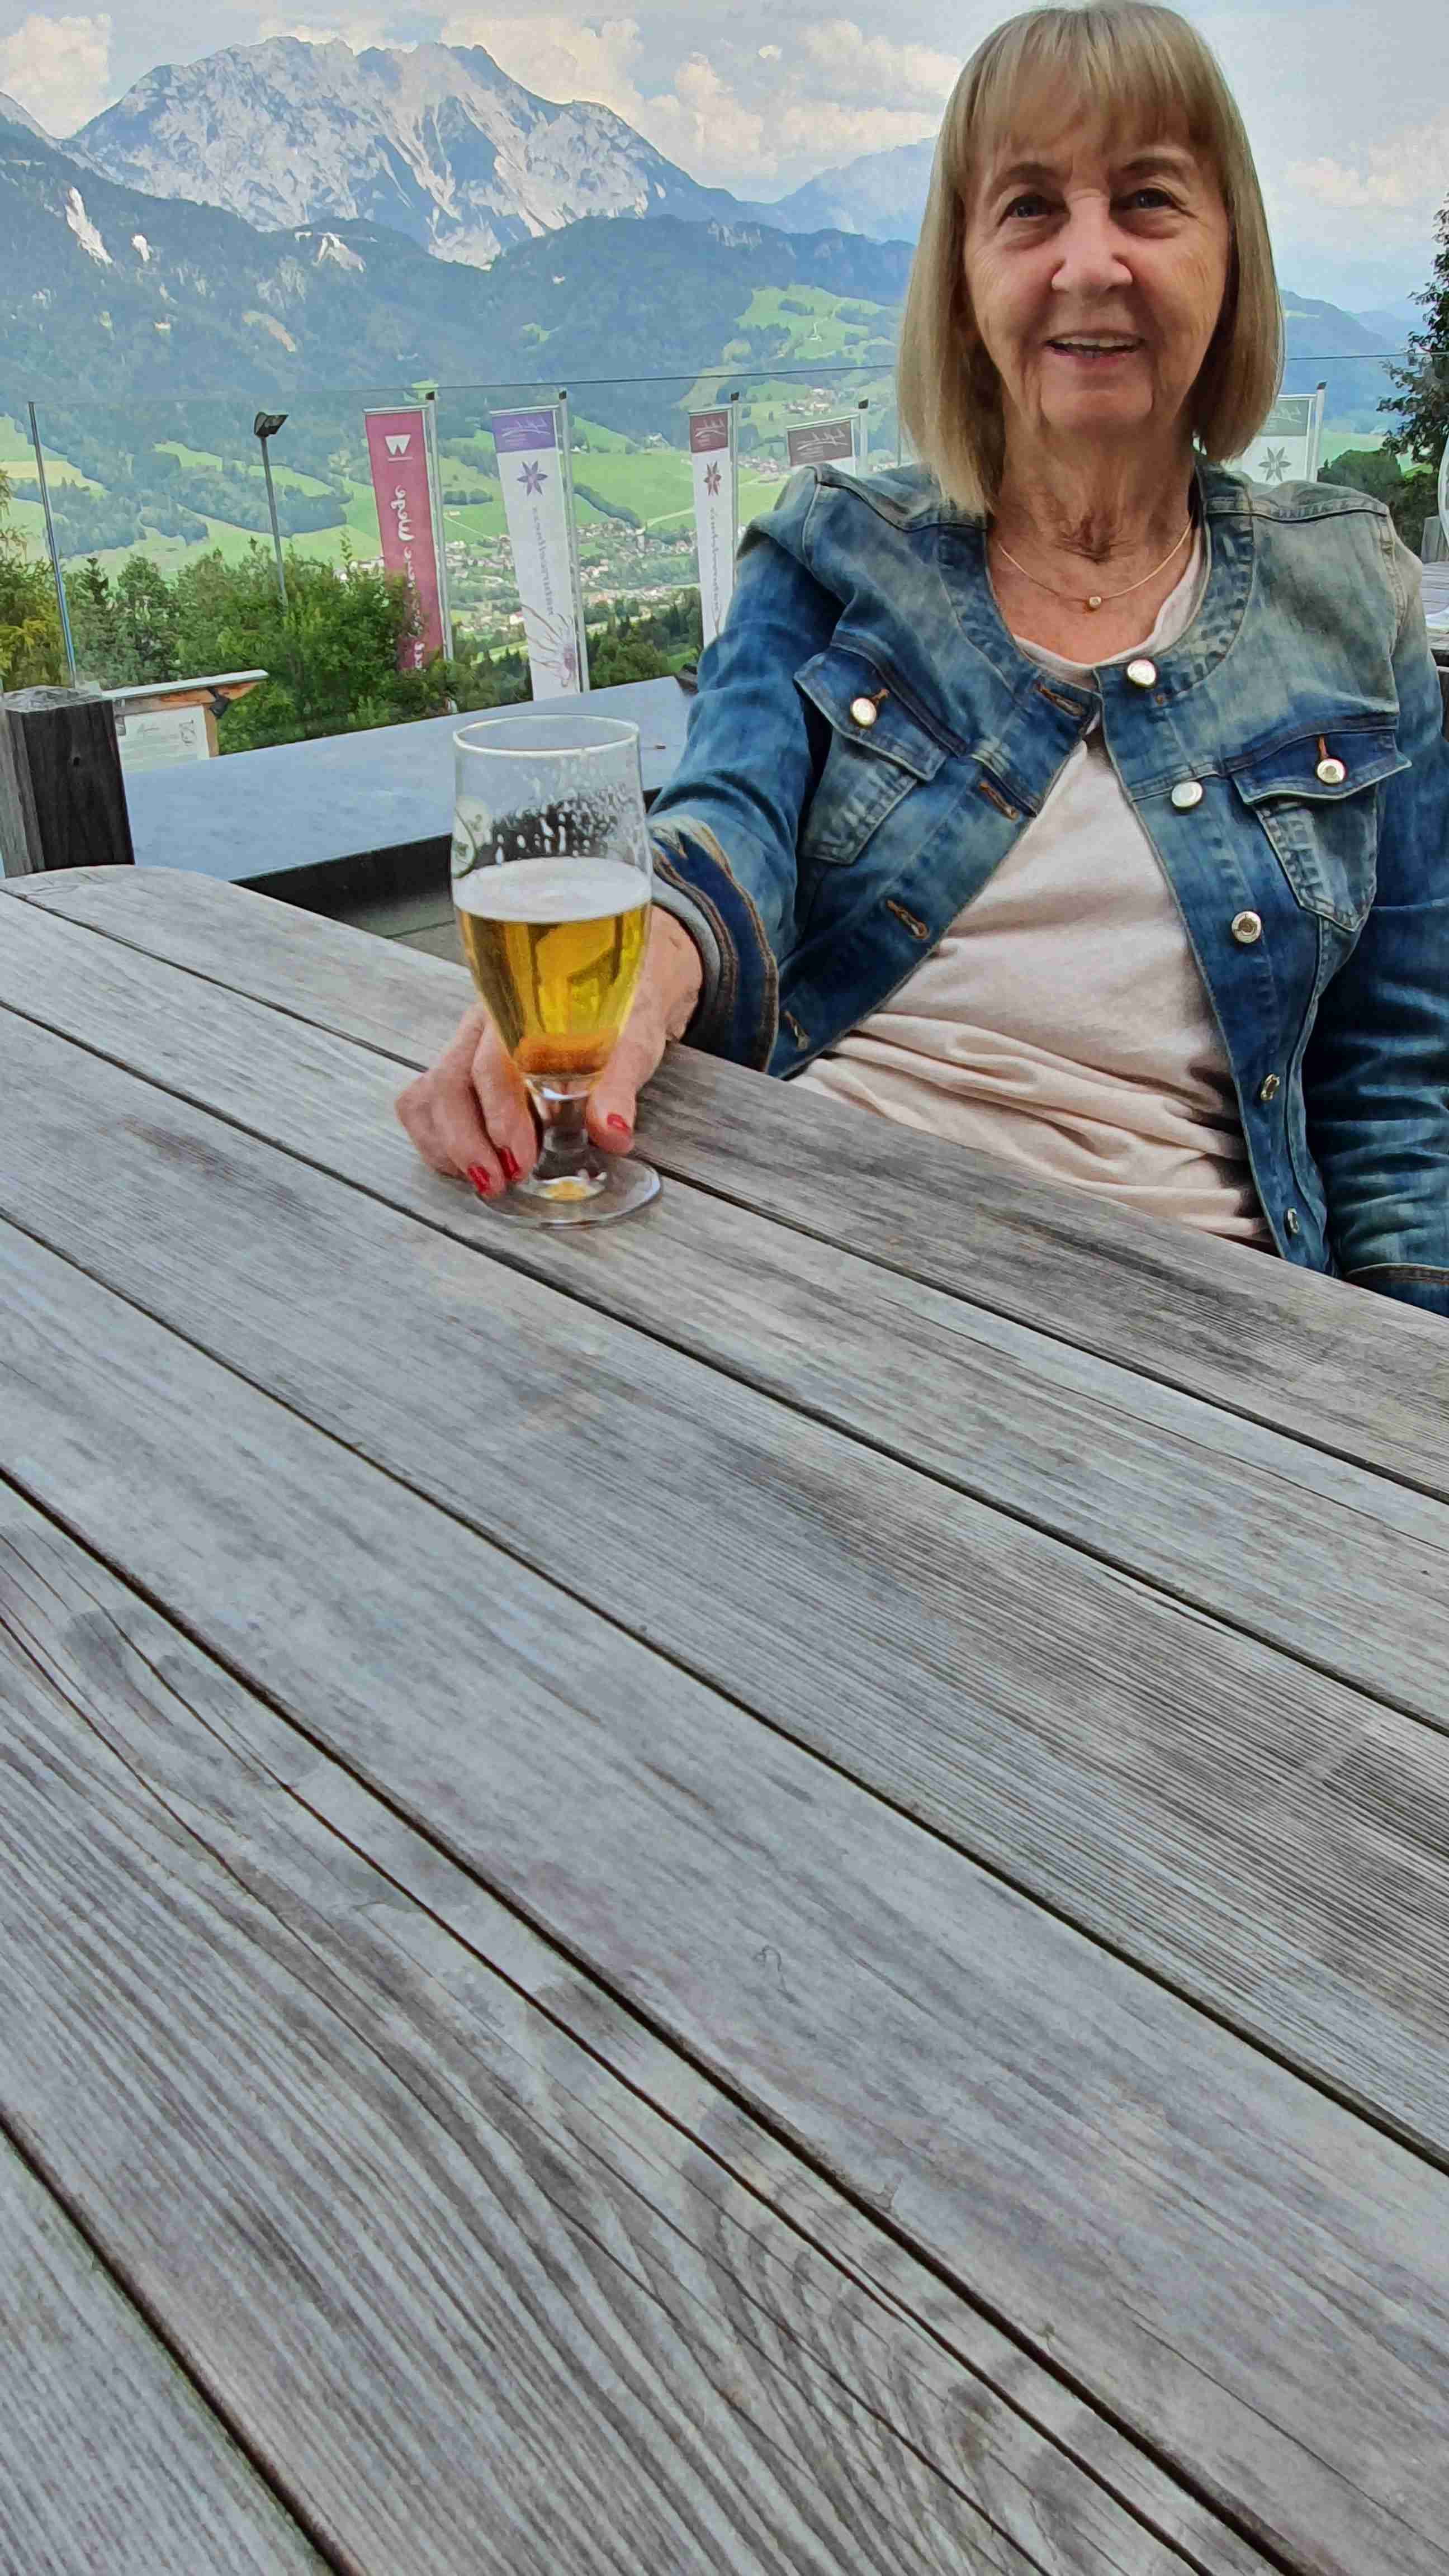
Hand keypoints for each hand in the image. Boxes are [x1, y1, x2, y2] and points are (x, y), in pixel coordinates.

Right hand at [395, 906, 703, 1195]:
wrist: (611, 985)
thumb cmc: (620, 1015)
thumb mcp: (632, 1044)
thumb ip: (617, 1087)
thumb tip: (612, 1132)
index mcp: (520, 1010)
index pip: (492, 1064)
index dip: (501, 1117)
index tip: (520, 1159)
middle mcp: (482, 1025)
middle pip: (448, 1083)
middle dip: (468, 1143)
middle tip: (499, 1182)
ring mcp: (463, 1046)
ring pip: (428, 1095)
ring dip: (448, 1147)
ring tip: (486, 1181)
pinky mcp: (457, 1069)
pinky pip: (423, 1104)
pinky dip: (437, 1142)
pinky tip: (468, 1165)